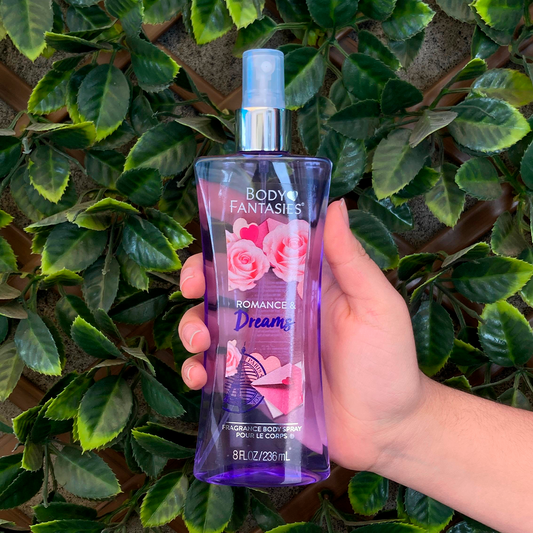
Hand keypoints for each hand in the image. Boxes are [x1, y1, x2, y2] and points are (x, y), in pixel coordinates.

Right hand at [177, 199, 427, 472]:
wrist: (385, 429)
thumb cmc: (387, 361)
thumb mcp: (375, 305)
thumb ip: (351, 261)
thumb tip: (335, 205)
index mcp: (303, 285)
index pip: (262, 250)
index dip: (232, 238)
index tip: (210, 234)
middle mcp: (278, 311)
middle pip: (225, 286)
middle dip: (198, 280)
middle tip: (191, 286)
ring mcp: (263, 348)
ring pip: (212, 326)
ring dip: (191, 326)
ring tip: (198, 341)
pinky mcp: (255, 382)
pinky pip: (217, 372)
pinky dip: (198, 370)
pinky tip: (199, 376)